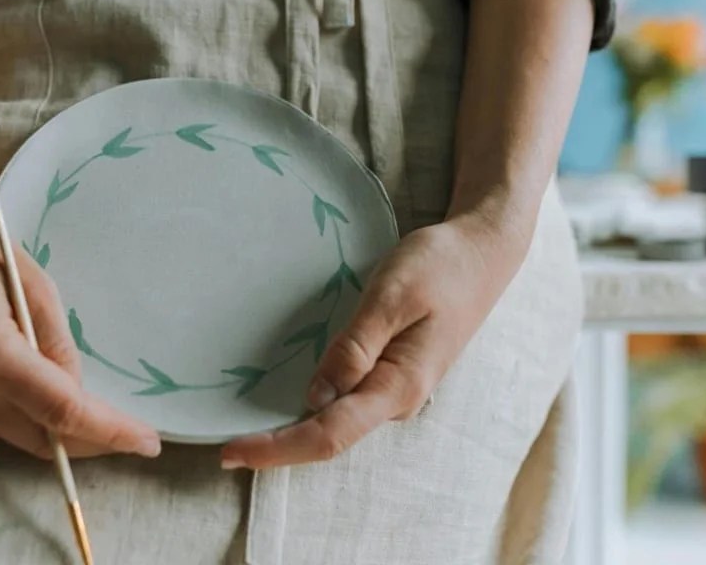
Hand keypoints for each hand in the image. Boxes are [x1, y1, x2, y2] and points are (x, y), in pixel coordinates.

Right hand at [0, 184, 161, 459]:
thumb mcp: (34, 285)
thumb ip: (59, 347)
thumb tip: (76, 395)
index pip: (61, 411)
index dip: (109, 432)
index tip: (148, 442)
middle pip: (37, 439)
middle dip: (88, 443)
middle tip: (133, 435)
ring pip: (14, 434)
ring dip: (57, 429)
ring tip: (99, 412)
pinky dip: (25, 411)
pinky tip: (45, 388)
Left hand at [220, 213, 528, 468]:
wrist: (482, 252)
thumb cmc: (439, 266)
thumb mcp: (392, 296)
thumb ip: (355, 347)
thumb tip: (315, 396)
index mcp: (398, 387)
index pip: (328, 434)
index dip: (278, 449)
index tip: (231, 452)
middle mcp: (395, 399)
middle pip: (327, 436)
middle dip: (278, 448)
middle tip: (223, 449)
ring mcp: (393, 389)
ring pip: (334, 422)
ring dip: (291, 431)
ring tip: (242, 433)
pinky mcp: (389, 373)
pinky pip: (344, 402)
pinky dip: (309, 408)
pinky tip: (283, 402)